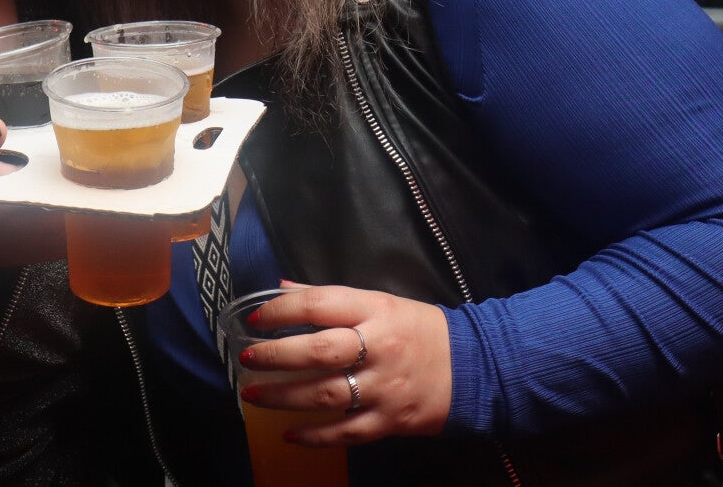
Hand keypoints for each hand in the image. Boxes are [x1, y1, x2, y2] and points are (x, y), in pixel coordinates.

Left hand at [237, 281, 450, 446]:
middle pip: (318, 351)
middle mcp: (379, 348)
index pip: (321, 304)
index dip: (283, 310)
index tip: (256, 318)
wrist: (476, 367)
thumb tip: (281, 287)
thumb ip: (330, 297)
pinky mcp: (391, 421)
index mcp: (376, 310)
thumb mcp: (381, 302)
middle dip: (276, 356)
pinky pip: (346, 431)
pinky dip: (315, 435)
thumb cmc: (420, 330)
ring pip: (326, 394)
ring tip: (253, 395)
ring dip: (284, 396)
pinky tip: (289, 433)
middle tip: (246, 358)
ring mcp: (385, 388)